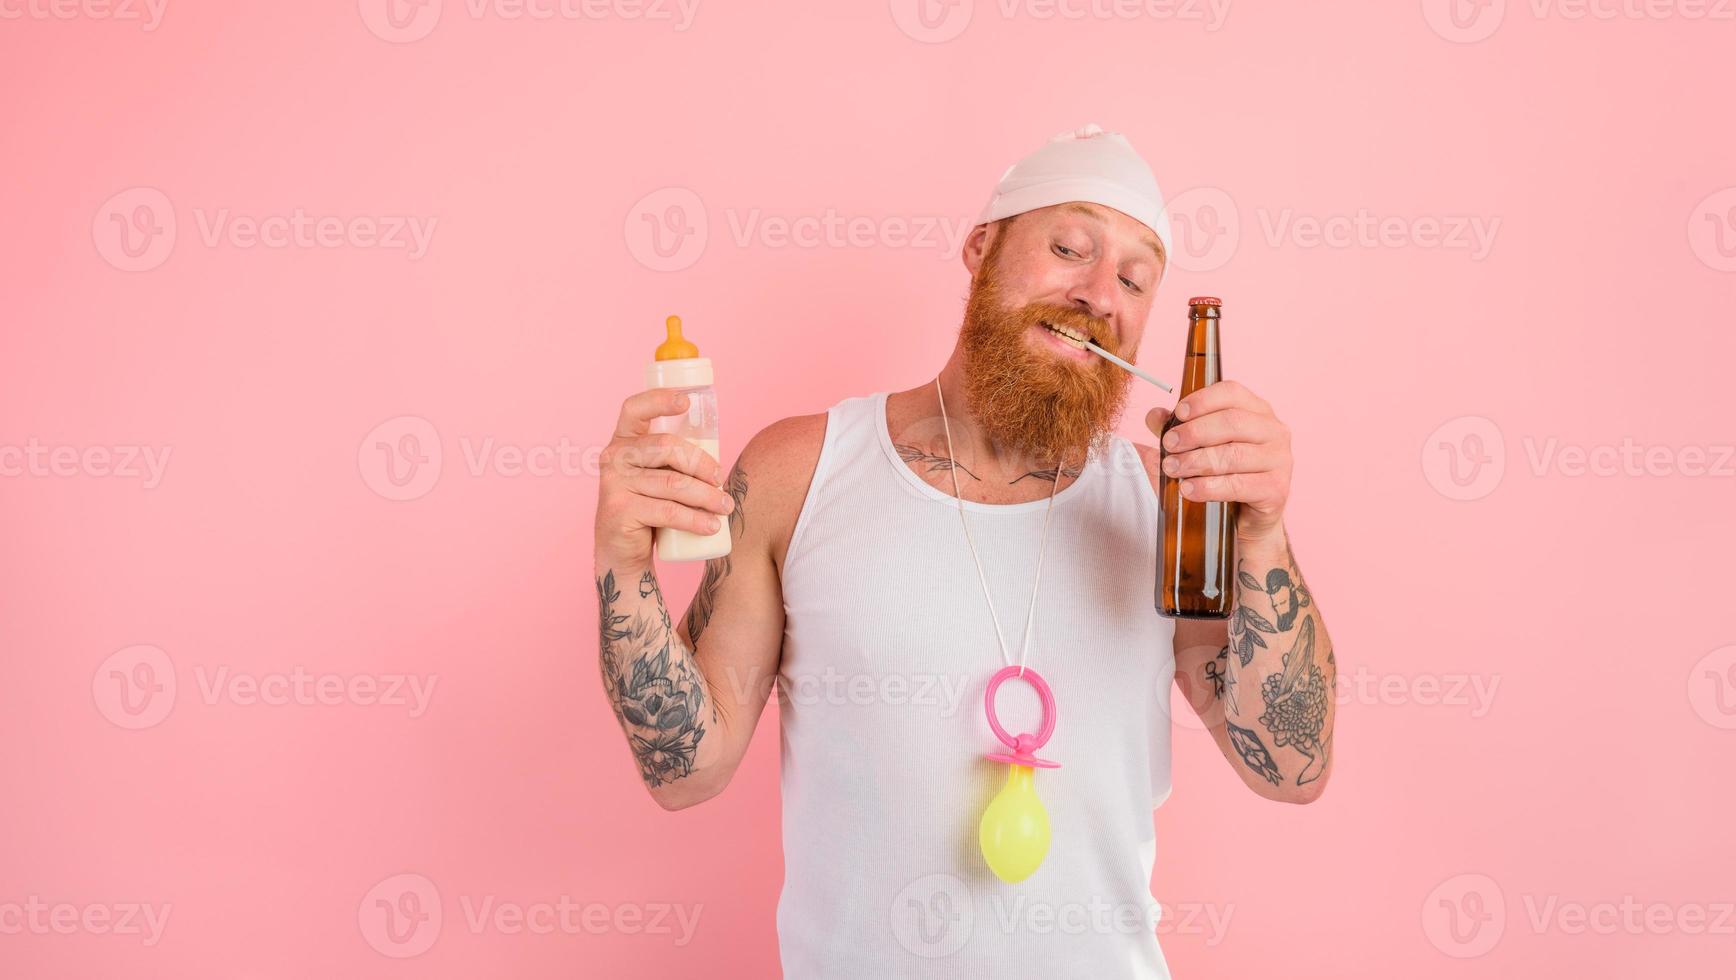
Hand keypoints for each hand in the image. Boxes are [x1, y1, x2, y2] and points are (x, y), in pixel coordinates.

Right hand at [595, 388, 734, 570]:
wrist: (622, 553)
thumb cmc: (648, 509)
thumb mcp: (657, 477)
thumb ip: (675, 462)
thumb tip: (719, 458)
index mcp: (624, 441)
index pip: (634, 409)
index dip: (659, 399)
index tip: (686, 402)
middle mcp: (614, 457)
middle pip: (666, 446)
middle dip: (702, 463)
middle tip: (721, 480)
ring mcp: (613, 483)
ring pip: (672, 483)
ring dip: (707, 496)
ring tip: (725, 507)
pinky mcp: (619, 511)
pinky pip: (667, 511)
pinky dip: (695, 519)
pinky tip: (711, 526)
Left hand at [1144, 380, 1291, 541]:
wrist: (1246, 518)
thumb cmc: (1224, 474)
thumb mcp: (1197, 447)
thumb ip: (1177, 428)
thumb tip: (1154, 415)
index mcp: (1257, 411)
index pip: (1232, 392)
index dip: (1203, 400)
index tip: (1178, 413)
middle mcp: (1274, 430)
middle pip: (1232, 422)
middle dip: (1195, 433)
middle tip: (1168, 445)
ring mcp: (1280, 459)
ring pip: (1234, 455)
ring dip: (1196, 461)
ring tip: (1172, 469)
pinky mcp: (1277, 488)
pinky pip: (1239, 485)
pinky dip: (1209, 487)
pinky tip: (1188, 489)